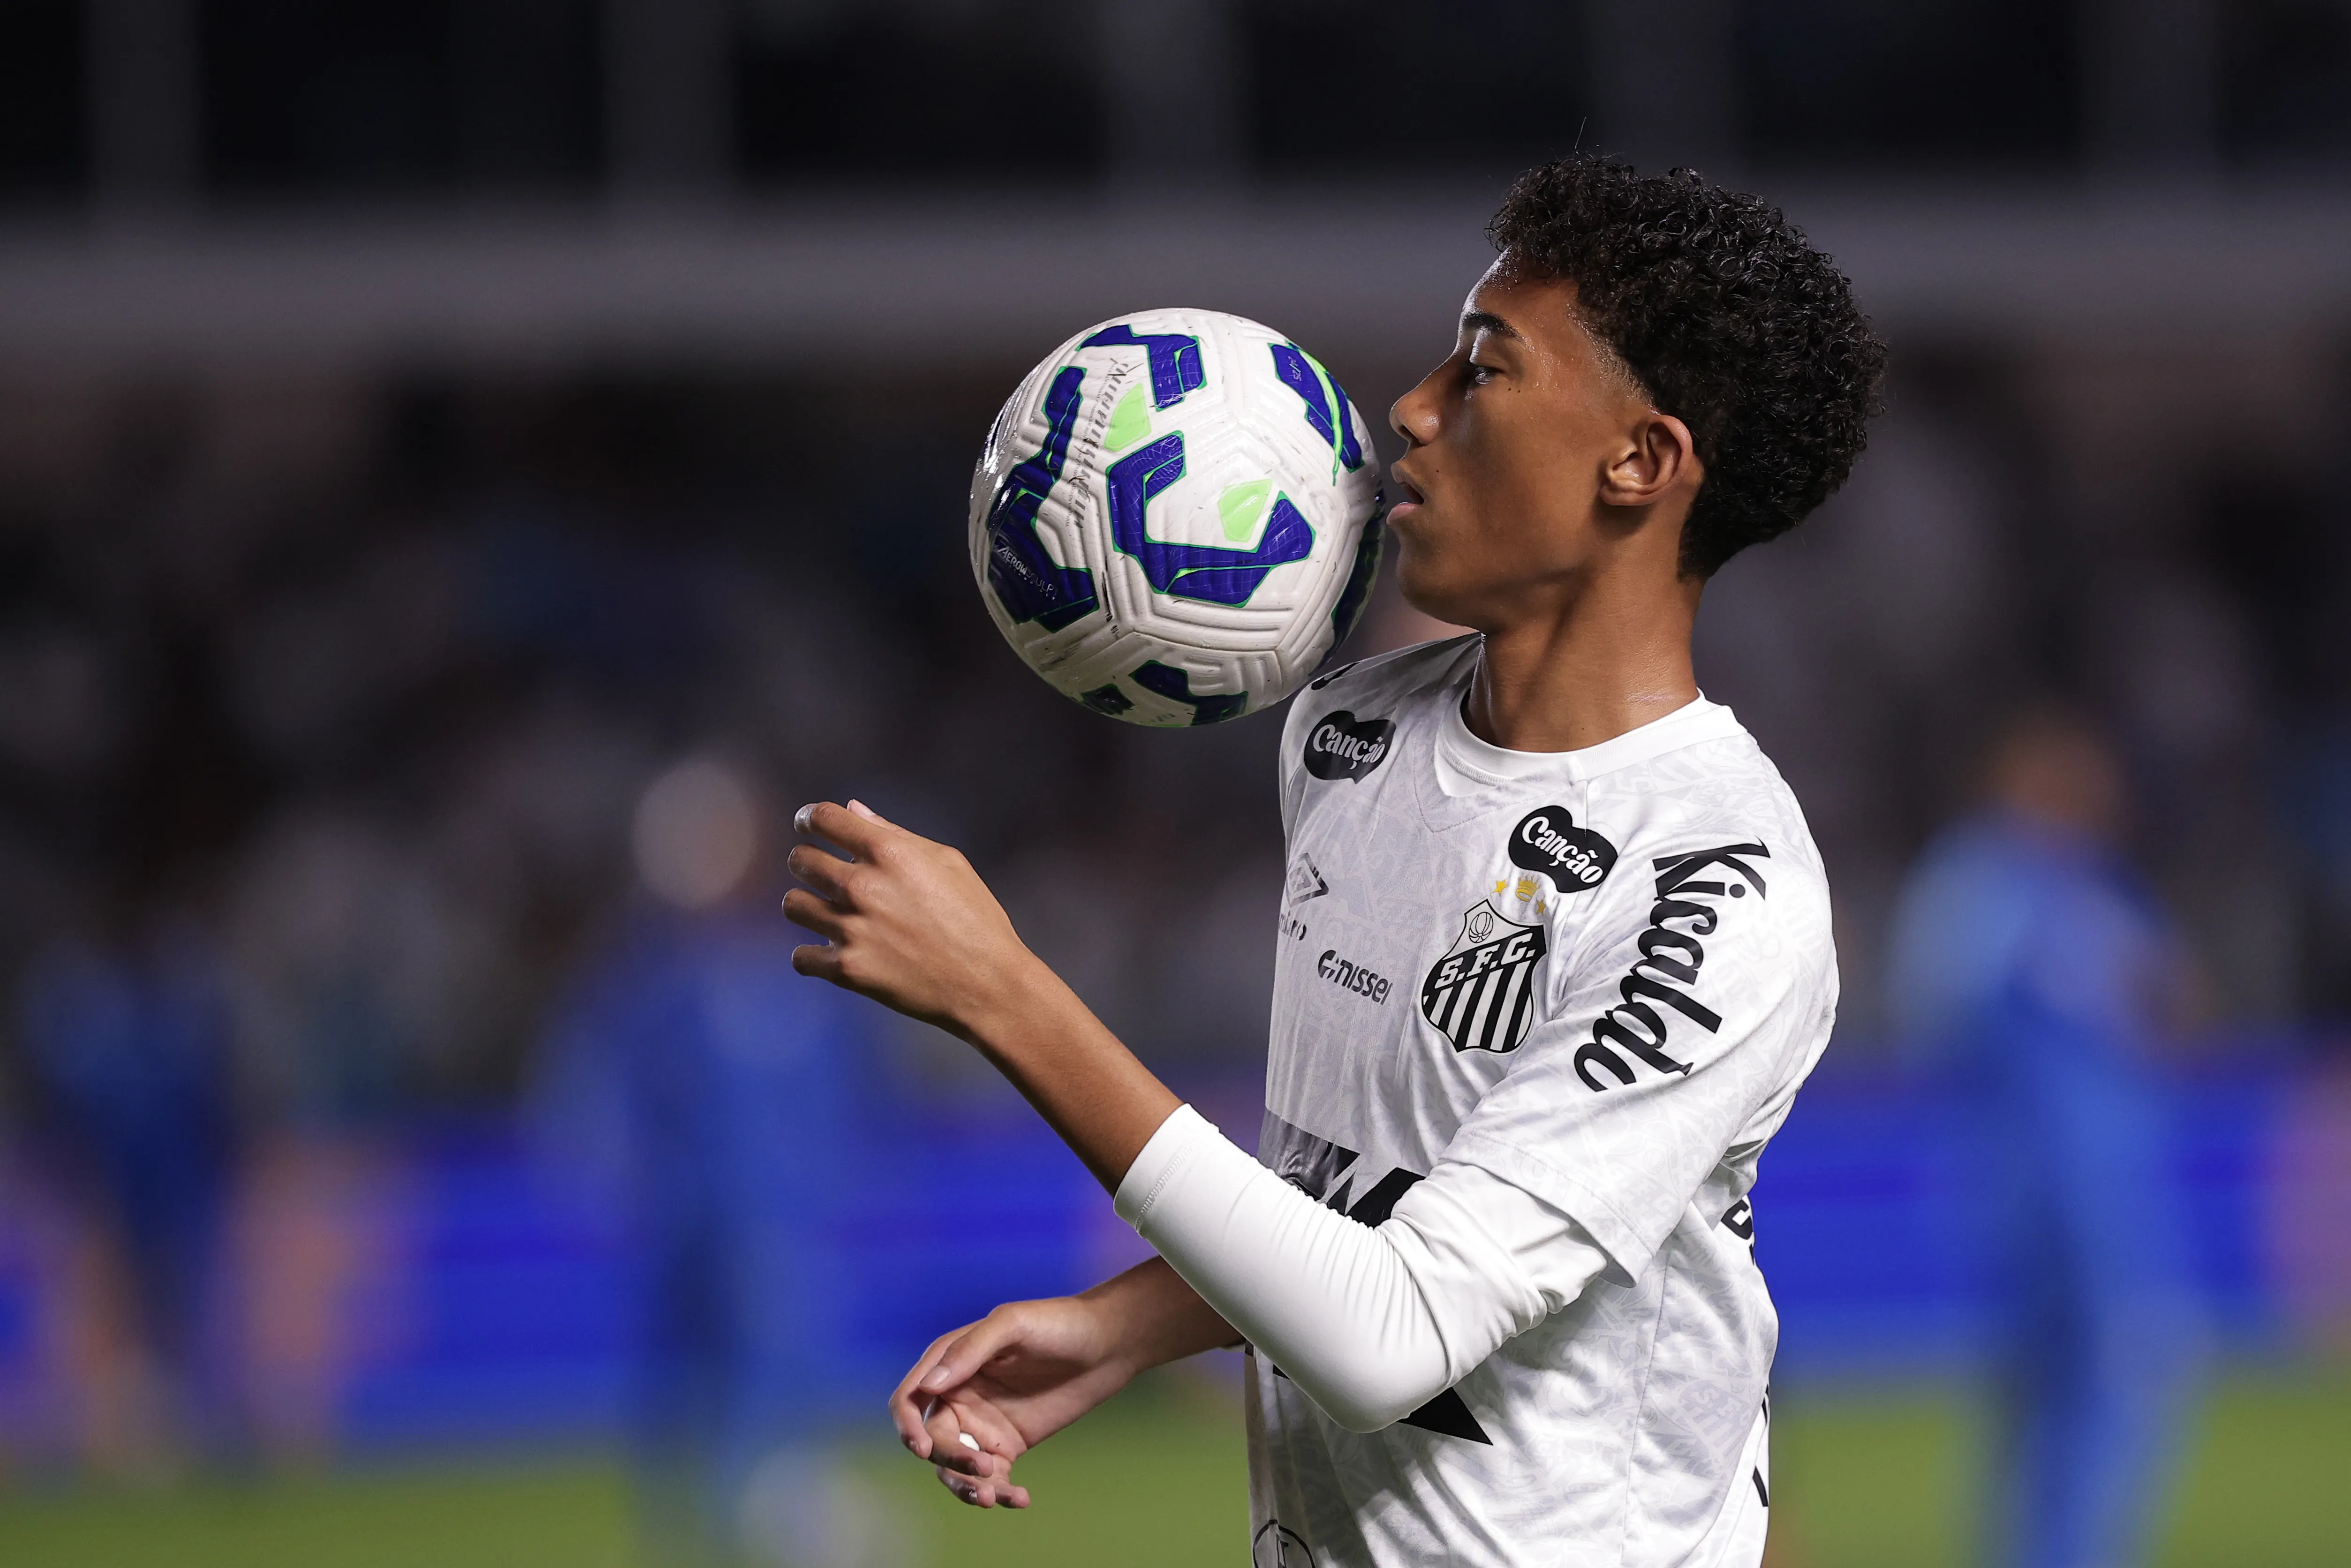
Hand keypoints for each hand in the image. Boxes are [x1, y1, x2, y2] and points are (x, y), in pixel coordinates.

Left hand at [783, 800, 1040, 1039]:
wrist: (987, 984)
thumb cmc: (976, 919)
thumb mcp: (948, 863)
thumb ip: (896, 834)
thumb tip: (854, 810)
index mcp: (888, 852)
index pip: (824, 817)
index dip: (809, 817)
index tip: (807, 825)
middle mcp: (863, 886)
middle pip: (800, 861)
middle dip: (807, 863)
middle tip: (821, 875)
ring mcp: (851, 929)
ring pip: (792, 905)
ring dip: (807, 906)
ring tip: (827, 914)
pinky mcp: (847, 970)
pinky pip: (800, 956)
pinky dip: (812, 955)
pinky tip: (831, 953)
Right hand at [890, 1295, 1137, 1509]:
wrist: (1108, 1345)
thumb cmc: (1059, 1323)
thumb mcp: (1014, 1325)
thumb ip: (970, 1351)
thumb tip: (929, 1386)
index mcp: (950, 1362)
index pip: (910, 1398)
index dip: (907, 1425)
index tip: (924, 1449)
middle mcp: (959, 1396)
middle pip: (932, 1440)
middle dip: (951, 1461)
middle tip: (985, 1471)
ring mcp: (982, 1424)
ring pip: (955, 1468)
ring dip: (968, 1488)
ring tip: (996, 1498)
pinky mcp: (1007, 1446)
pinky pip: (991, 1478)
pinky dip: (1001, 1493)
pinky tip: (1022, 1499)